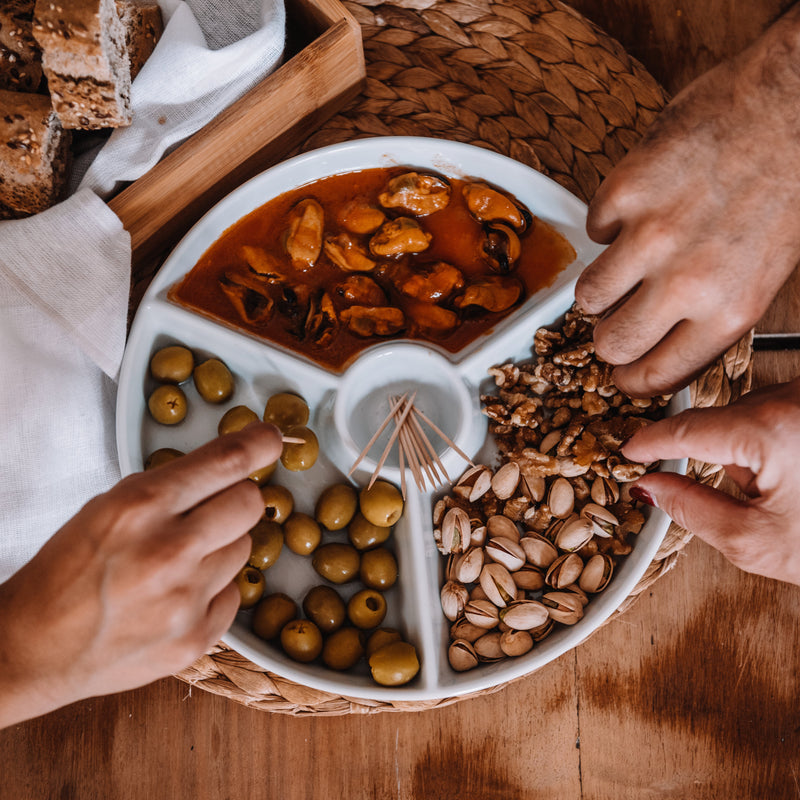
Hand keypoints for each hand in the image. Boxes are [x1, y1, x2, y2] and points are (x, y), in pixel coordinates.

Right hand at [0, 422, 281, 726]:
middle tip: (212, 511)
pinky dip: (214, 590)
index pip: (226, 461)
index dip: (259, 444)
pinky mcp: (195, 639)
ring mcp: (185, 600)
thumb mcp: (108, 507)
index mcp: (141, 508)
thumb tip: (226, 470)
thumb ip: (168, 488)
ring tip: (179, 562)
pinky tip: (177, 596)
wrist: (34, 648)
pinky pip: (235, 594)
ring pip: (244, 548)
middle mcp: (169, 551)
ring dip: (221, 547)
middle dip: (237, 499)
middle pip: (250, 503)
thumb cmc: (67, 572)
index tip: (271, 440)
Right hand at [575, 8, 799, 396]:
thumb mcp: (766, 273)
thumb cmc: (788, 184)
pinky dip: (610, 221)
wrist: (795, 104)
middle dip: (610, 335)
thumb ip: (712, 315)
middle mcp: (688, 280)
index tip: (622, 374)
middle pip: (611, 343)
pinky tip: (640, 207)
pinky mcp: (626, 192)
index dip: (631, 381)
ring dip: (603, 281)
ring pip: (587, 294)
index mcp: (731, 308)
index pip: (656, 375)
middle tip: (617, 317)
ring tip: (628, 258)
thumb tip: (667, 343)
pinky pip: (593, 229)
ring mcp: (652, 235)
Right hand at [622, 379, 799, 585]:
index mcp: (771, 429)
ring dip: (752, 450)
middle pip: (720, 421)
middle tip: (751, 499)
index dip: (650, 442)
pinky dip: (777, 442)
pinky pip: (779, 412)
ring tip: (792, 491)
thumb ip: (689, 510)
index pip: (686, 429)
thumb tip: (650, 487)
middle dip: (721, 458)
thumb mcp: (756, 542)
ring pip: (750, 415)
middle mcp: (793, 397)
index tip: (630, 450)